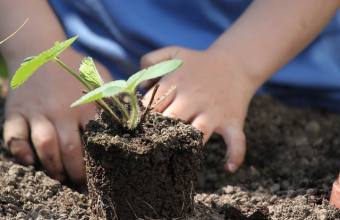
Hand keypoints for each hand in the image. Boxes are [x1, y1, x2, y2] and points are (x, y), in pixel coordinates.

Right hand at [3, 50, 112, 182]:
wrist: (39, 48)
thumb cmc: (74, 66)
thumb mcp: (100, 76)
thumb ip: (115, 95)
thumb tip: (136, 113)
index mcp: (85, 104)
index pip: (95, 139)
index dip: (99, 161)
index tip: (103, 174)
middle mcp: (61, 110)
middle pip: (70, 149)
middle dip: (76, 172)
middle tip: (81, 184)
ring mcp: (37, 112)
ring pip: (45, 146)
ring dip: (53, 166)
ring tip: (60, 177)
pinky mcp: (16, 111)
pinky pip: (14, 136)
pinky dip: (20, 152)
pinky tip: (30, 161)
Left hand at [142, 47, 257, 171]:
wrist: (235, 63)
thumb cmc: (199, 63)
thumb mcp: (174, 52)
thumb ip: (151, 60)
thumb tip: (139, 85)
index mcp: (176, 83)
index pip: (151, 105)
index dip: (141, 119)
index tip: (135, 129)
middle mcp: (193, 98)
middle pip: (170, 120)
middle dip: (159, 133)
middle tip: (149, 145)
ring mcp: (213, 111)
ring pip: (197, 133)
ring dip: (187, 146)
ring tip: (176, 156)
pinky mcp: (232, 121)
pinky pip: (236, 141)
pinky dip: (235, 155)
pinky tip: (228, 168)